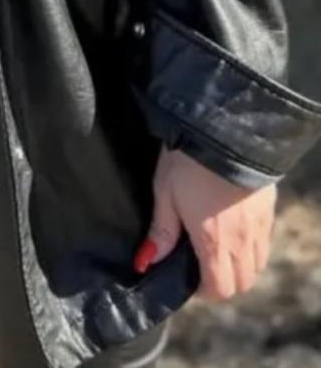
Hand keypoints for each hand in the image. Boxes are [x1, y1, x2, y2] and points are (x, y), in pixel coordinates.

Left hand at [134, 145, 276, 300]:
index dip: (204, 290)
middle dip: (224, 281)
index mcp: (214, 242)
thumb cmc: (187, 160)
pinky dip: (254, 245)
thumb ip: (162, 230)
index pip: (219, 289)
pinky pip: (266, 241)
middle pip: (242, 283)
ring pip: (258, 264)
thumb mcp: (165, 192)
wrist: (223, 127)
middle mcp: (242, 240)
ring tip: (221, 246)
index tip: (190, 277)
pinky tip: (237, 226)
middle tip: (204, 263)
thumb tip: (148, 261)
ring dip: (241, 265)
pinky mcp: (270, 207)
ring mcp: (259, 225)